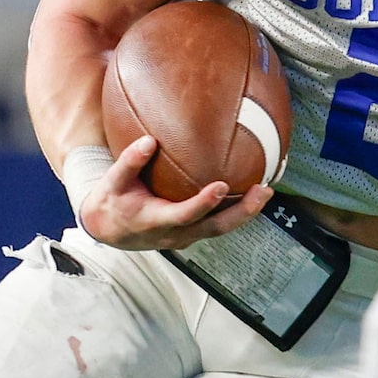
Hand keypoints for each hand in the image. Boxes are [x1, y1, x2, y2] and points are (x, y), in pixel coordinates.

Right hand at [75, 135, 272, 249]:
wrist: (109, 230)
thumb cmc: (112, 201)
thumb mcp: (112, 182)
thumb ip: (129, 162)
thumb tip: (149, 140)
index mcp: (155, 221)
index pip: (184, 215)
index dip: (204, 203)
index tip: (223, 186)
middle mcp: (175, 234)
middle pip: (215, 227)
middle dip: (242, 212)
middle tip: (264, 192)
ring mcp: (186, 236)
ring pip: (221, 229)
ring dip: (247, 213)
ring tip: (267, 191)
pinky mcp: (193, 233)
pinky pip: (219, 224)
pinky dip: (238, 212)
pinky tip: (254, 193)